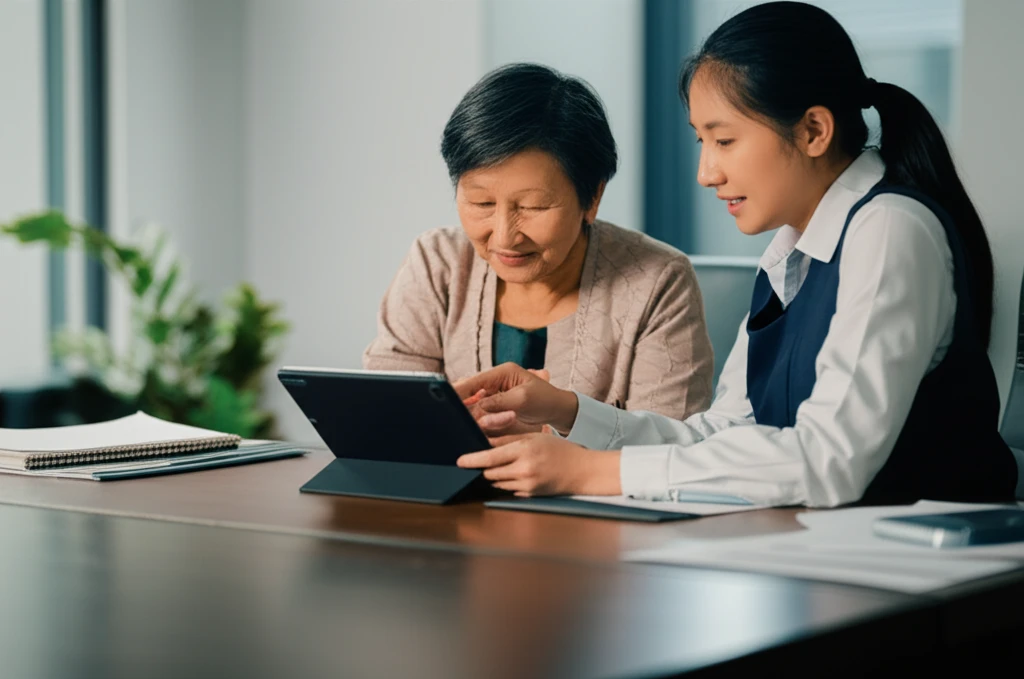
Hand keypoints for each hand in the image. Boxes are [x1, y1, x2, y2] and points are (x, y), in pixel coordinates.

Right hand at [454, 363, 578, 436]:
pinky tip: (495, 425)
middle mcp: (494, 384)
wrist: (558, 411)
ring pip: (475, 409)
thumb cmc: (546, 399)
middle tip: (469, 418)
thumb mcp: (524, 399)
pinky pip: (483, 417)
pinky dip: (486, 424)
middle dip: (469, 408)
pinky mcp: (496, 410)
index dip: (458, 391)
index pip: (473, 381)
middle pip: (469, 395)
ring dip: (484, 418)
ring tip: (507, 419)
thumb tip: (478, 407)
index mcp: (501, 373)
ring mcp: (494, 398)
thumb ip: (500, 402)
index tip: (446, 399)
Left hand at [457, 432, 620, 496]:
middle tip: (481, 460)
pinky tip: (517, 474)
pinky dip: (507, 482)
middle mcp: (523, 470)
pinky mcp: (529, 496)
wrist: (583, 472)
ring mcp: (526, 486)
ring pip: (497, 482)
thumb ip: (508, 439)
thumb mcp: (534, 437)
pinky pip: (508, 490)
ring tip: (505, 465)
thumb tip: (484, 441)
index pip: (490, 458)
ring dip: (495, 475)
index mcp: (524, 451)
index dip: (471, 460)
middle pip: (489, 473)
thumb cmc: (560, 451)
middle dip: (483, 467)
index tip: (459, 461)